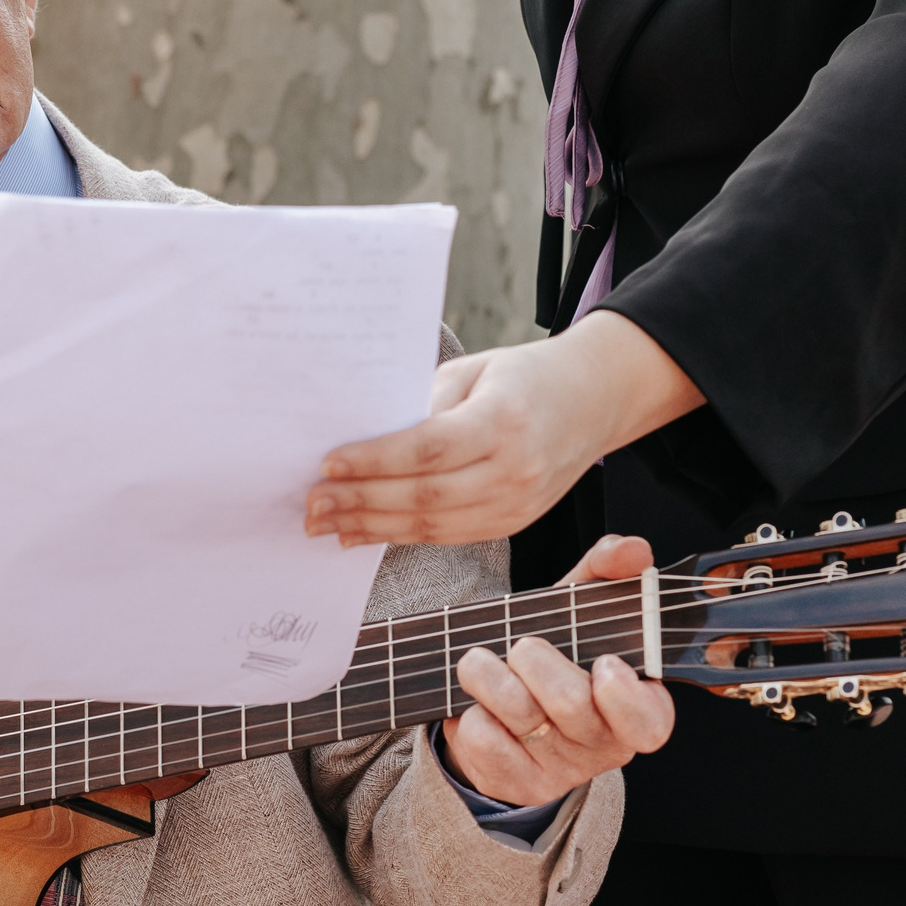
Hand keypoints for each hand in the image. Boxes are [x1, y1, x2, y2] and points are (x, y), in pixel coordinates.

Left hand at [305, 310, 702, 546]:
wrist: (593, 401)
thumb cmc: (525, 377)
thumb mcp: (475, 370)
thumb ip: (425, 403)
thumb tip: (366, 436)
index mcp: (505, 420)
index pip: (428, 447)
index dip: (375, 459)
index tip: (329, 462)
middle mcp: (516, 469)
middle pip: (426, 494)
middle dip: (361, 501)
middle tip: (312, 502)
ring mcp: (518, 504)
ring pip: (433, 525)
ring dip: (372, 527)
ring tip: (326, 522)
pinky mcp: (512, 523)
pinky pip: (447, 536)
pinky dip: (400, 536)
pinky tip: (362, 532)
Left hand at [443, 534, 675, 806]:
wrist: (500, 704)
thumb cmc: (553, 653)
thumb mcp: (577, 610)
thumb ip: (606, 572)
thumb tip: (632, 549)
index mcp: (637, 705)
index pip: (649, 721)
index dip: (625, 697)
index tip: (603, 664)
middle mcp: (603, 744)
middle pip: (571, 704)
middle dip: (534, 659)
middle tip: (521, 645)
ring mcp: (560, 770)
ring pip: (520, 716)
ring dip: (487, 675)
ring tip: (478, 661)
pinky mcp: (516, 782)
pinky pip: (484, 741)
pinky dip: (469, 712)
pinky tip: (476, 704)